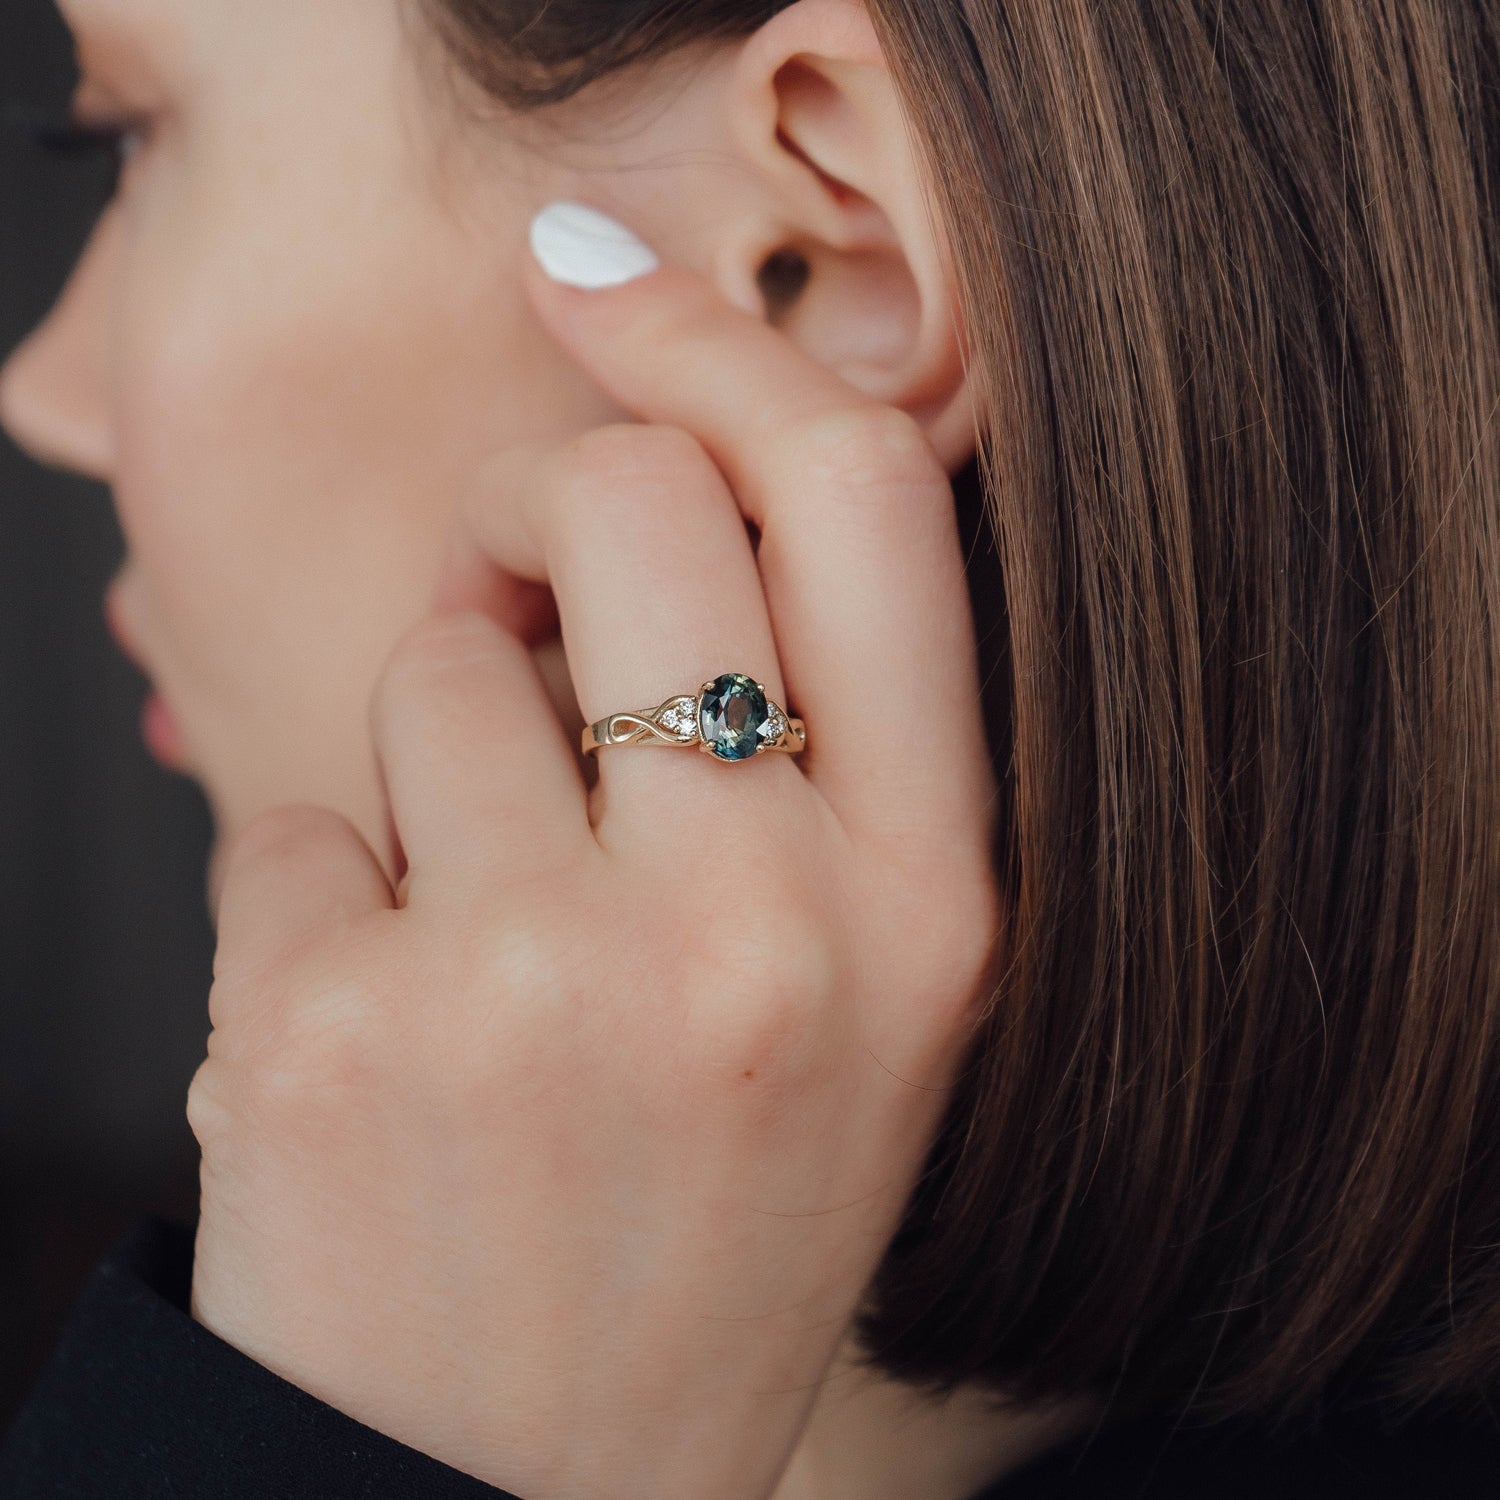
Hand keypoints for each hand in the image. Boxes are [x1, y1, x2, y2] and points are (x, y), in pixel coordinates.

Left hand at [185, 250, 999, 1499]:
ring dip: (430, 746)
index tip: (612, 293)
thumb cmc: (696, 1212)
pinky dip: (316, 887)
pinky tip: (378, 1031)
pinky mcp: (341, 1031)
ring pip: (437, 656)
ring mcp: (549, 981)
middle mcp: (766, 925)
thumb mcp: (856, 992)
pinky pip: (290, 816)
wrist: (525, 1491)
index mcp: (927, 903)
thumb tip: (644, 490)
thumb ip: (807, 743)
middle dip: (534, 508)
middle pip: (629, 499)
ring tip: (472, 926)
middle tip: (512, 599)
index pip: (864, 500)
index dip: (727, 350)